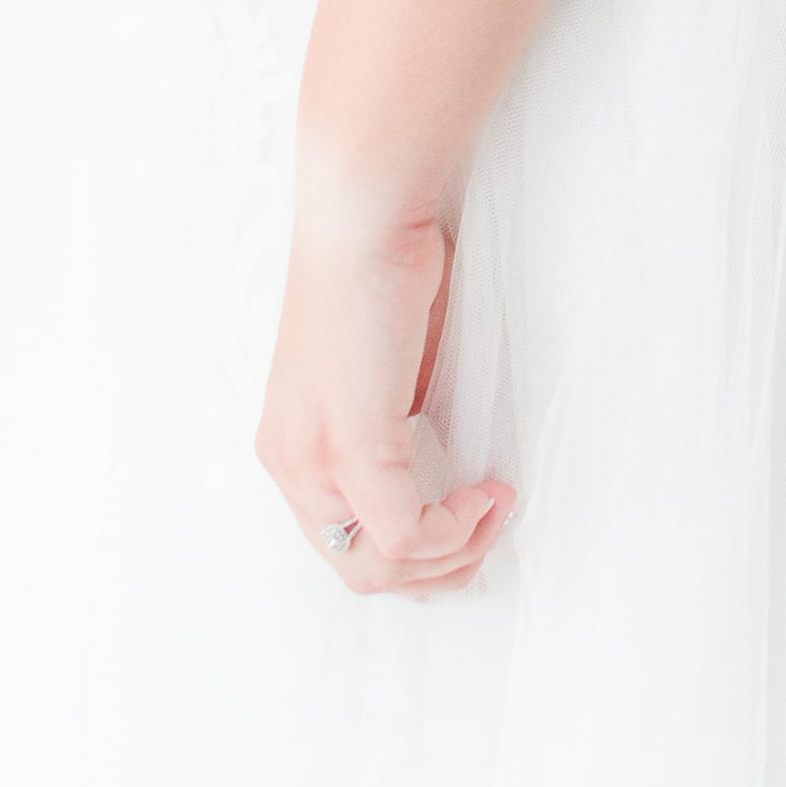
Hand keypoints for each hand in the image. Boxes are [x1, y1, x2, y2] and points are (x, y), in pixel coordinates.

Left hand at [257, 170, 512, 596]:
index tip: (470, 508)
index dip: (415, 547)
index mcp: (292, 448)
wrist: (364, 215)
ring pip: (377, 568)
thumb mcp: (388, 370)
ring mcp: (315, 461)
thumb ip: (400, 425)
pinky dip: (455, 528)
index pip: (344, 543)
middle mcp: (291, 465)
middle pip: (357, 571)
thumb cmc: (382, 268)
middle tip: (489, 524)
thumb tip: (443, 469)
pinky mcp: (352, 448)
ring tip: (494, 506)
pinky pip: (404, 533)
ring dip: (451, 552)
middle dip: (437, 566)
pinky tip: (489, 491)